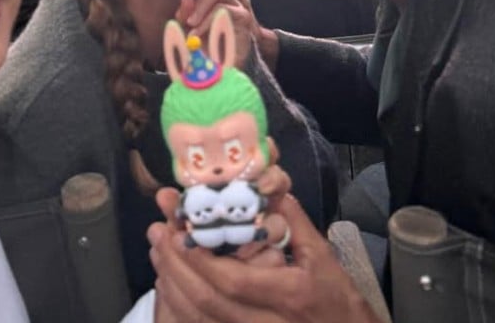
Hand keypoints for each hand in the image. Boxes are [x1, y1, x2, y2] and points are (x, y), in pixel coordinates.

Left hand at [148, 193, 382, 322]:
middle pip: (206, 301)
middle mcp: (265, 322)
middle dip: (175, 266)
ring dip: (171, 284)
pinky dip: (180, 306)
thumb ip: (293, 221)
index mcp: (288, 294)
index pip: (232, 280)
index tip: (178, 231)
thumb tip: (265, 185)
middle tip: (157, 232)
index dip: (200, 258)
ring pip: (198, 319)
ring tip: (157, 250)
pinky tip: (169, 283)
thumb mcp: (323, 257)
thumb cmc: (338, 298)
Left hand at [175, 0, 268, 67]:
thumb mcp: (190, 26)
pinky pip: (222, 11)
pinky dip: (207, 22)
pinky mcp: (241, 17)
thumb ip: (187, 11)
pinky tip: (200, 34)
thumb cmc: (208, 47)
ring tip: (192, 27)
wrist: (229, 70)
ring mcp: (237, 3)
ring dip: (202, 7)